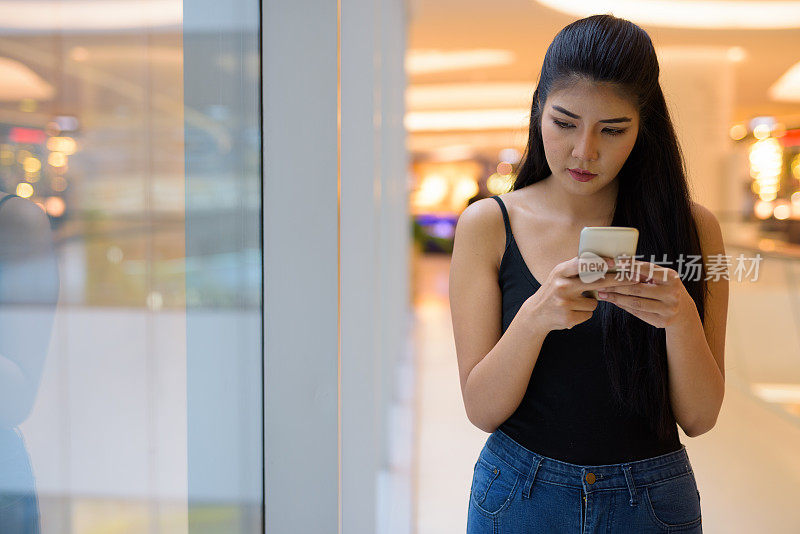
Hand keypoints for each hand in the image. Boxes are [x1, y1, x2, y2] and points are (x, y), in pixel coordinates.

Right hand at [525, 255, 640, 331]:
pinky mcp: (569, 317)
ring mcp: (565, 303)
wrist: (536, 314)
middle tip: (635, 278)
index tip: (615, 262)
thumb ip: (576, 267)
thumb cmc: (553, 291)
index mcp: (560, 272)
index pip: (582, 264)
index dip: (600, 263)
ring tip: (575, 302)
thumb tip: (603, 259)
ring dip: (591, 302)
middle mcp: (562, 286)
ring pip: (595, 301)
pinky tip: (572, 311)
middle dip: (618, 280)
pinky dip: (585, 313)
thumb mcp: (559, 275)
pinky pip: (589, 313)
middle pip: (596, 283)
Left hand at [596, 258, 693, 327]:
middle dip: (617, 286)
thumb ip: (645, 271)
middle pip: (638, 289)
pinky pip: (638, 313)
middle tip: (601, 283)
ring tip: (603, 294)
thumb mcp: (661, 277)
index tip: (615, 262)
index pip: (647, 270)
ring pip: (636, 303)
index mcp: (671, 278)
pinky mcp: (662, 321)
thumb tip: (619, 262)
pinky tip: (614, 302)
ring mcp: (668, 309)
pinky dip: (624, 306)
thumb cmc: (666, 288)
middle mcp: (672, 293)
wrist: (683, 311)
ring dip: (617, 298)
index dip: (631, 266)